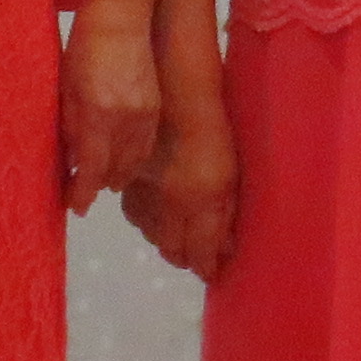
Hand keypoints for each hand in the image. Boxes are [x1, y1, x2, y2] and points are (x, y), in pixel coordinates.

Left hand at [60, 7, 161, 215]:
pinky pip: (145, 146)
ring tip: (101, 180)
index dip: (82, 191)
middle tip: (80, 192)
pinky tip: (121, 160)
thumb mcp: (66, 86)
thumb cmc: (84, 47)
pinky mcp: (155, 108)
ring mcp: (144, 114)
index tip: (74, 206)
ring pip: (133, 161)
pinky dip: (132, 159)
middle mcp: (125, 119)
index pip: (92, 167)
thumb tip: (70, 160)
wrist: (121, 16)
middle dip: (98, 185)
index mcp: (98, 112)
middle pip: (115, 170)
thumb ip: (69, 126)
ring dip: (116, 175)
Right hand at [121, 106, 235, 280]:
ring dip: (164, 241)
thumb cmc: (214, 124)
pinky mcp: (130, 177)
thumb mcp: (230, 171)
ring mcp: (148, 188)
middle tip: (195, 260)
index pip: (200, 250)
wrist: (175, 87)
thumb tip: (226, 245)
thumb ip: (226, 211)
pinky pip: (135, 211)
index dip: (205, 266)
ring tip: (176, 241)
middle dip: (185, 258)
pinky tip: (155, 216)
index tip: (211, 273)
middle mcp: (172, 199)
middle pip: (172, 247)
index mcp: (202, 197)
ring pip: (152, 231)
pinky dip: (146, 220)